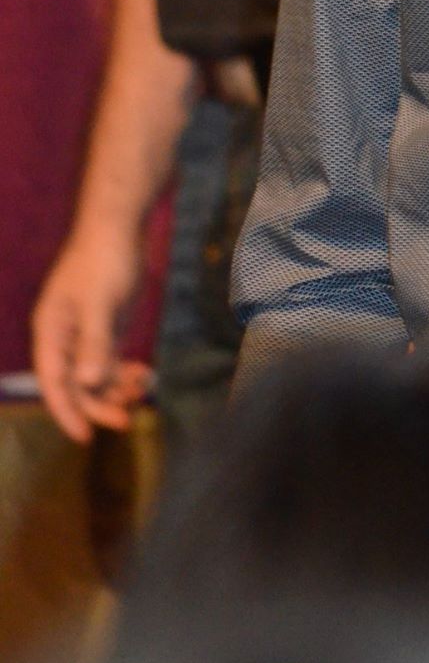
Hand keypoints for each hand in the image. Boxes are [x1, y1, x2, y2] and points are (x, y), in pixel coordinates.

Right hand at [30, 226, 152, 441]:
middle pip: (76, 383)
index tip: (84, 437)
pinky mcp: (105, 325)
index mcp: (51, 332)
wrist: (119, 225)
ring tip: (141, 390)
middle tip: (127, 419)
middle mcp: (64, 336)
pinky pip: (110, 358)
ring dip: (115, 387)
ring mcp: (84, 331)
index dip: (66, 411)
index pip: (53, 382)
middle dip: (99, 403)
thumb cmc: (104, 260)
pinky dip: (123, 370)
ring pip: (95, 373)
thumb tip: (88, 382)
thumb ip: (94, 342)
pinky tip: (143, 376)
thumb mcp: (100, 303)